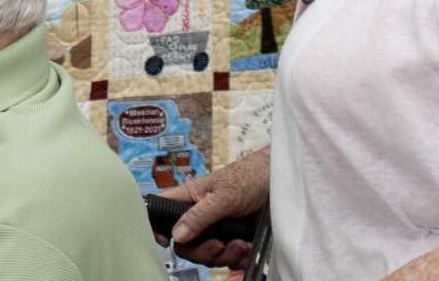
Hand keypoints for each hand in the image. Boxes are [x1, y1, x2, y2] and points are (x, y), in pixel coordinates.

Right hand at [155, 147, 268, 268]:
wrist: (281, 185)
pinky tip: (247, 248)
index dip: (157, 228)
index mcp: (189, 199)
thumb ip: (199, 216)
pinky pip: (228, 261)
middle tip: (219, 245)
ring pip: (208, 256)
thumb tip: (177, 236)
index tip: (165, 242)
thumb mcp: (223, 196)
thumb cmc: (250, 178)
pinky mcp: (234, 241)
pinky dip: (238, 259)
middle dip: (203, 251)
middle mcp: (200, 217)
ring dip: (225, 256)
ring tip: (240, 244)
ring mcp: (217, 230)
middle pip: (186, 245)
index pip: (161, 212)